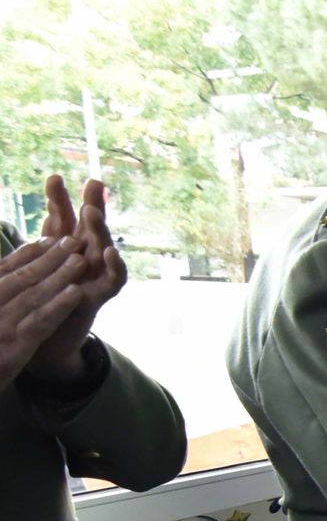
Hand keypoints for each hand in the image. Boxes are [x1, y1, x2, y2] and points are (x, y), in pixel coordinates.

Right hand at [0, 237, 87, 389]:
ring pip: (33, 295)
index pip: (5, 270)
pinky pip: (39, 322)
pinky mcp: (15, 348)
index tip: (50, 239)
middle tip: (73, 240)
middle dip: (49, 257)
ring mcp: (1, 327)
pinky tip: (77, 293)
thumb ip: (2, 292)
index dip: (29, 253)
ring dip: (59, 275)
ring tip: (81, 259)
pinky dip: (58, 305)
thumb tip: (12, 271)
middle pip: (22, 278)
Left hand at [29, 176, 125, 381]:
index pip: (61, 217)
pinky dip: (115, 266)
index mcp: (61, 249)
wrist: (45, 342)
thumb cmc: (36, 304)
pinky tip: (110, 252)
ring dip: (101, 229)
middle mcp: (82, 258)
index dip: (58, 198)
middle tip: (93, 183)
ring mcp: (94, 276)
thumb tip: (16, 231)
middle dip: (91, 203)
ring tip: (92, 212)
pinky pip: (114, 280)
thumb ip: (27, 249)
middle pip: (89, 226)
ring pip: (103, 247)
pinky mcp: (100, 297)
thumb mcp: (28, 270)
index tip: (53, 178)